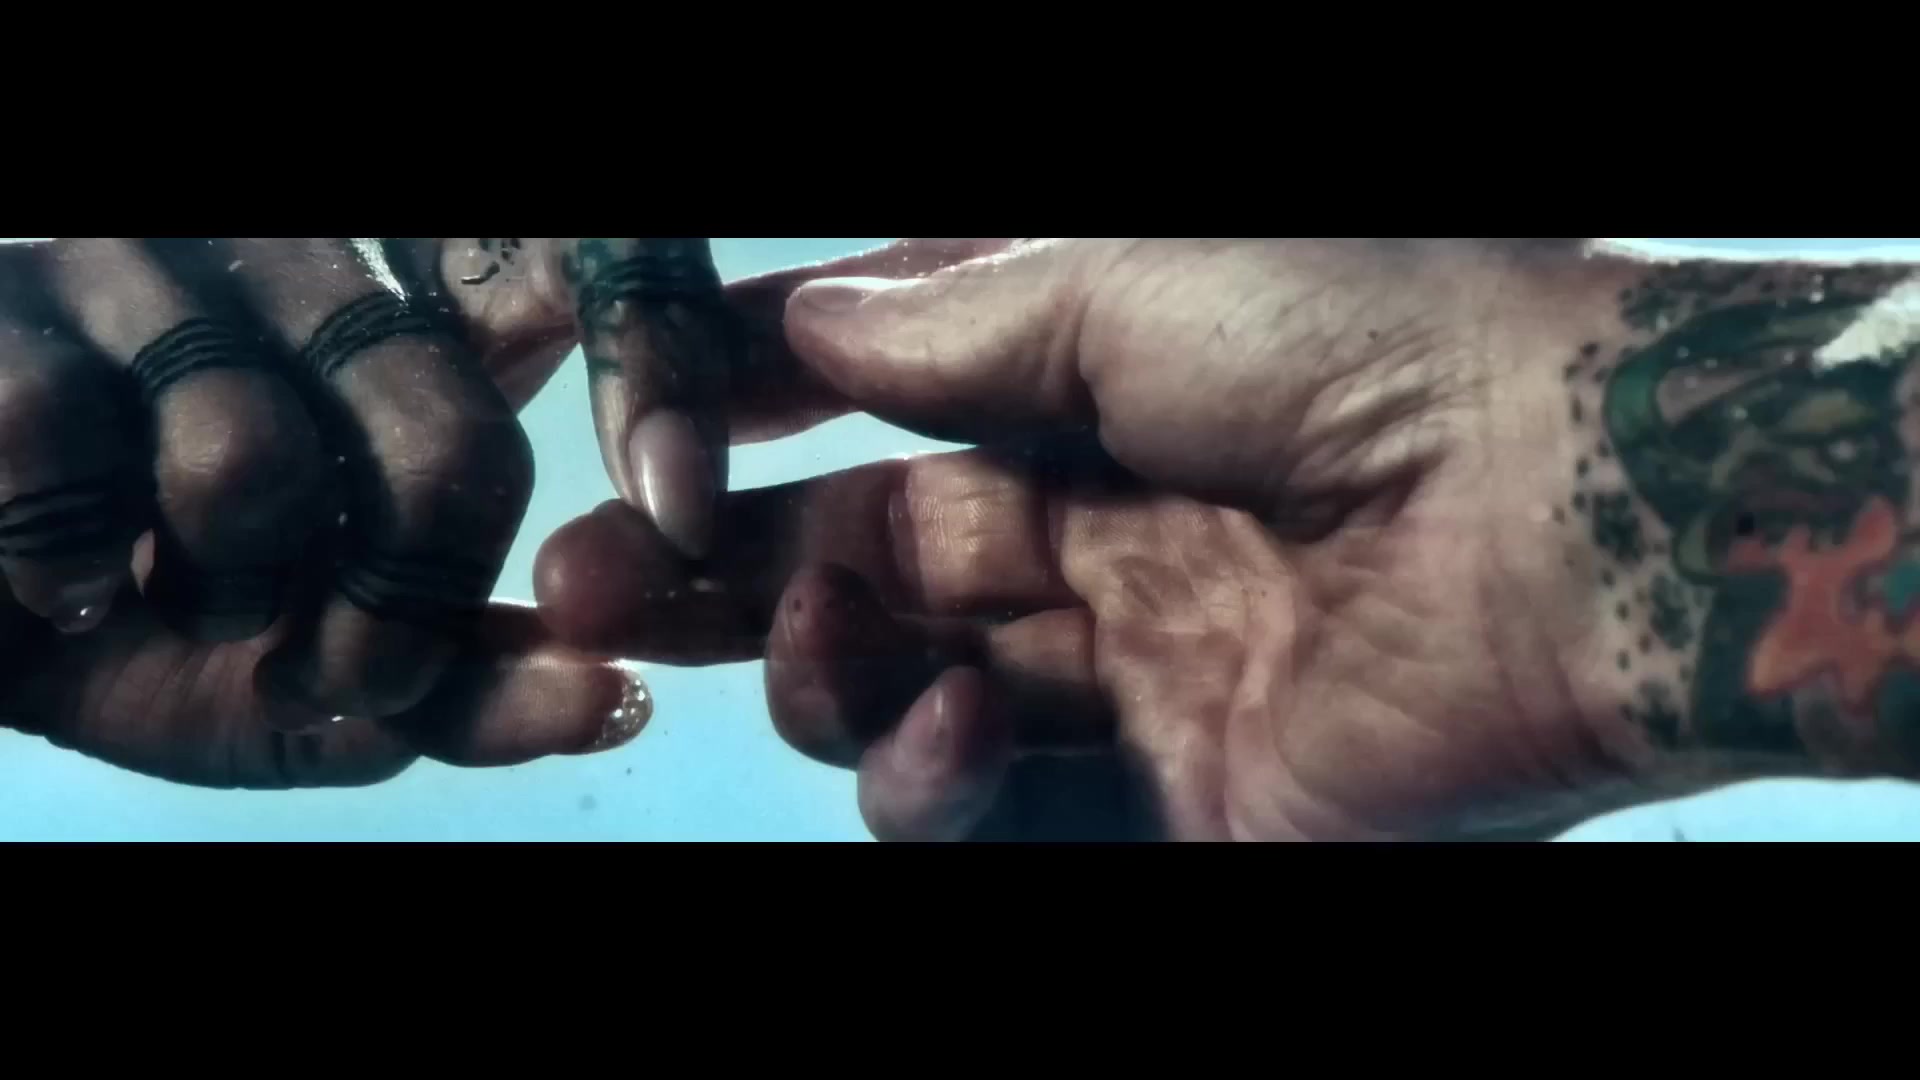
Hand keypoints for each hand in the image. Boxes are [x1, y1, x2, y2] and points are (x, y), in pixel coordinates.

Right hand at [0, 237, 868, 786]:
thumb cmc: (144, 636)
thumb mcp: (308, 689)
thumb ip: (455, 689)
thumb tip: (608, 701)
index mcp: (408, 331)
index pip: (591, 276)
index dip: (656, 371)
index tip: (683, 514)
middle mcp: (301, 260)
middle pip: (450, 436)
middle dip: (405, 606)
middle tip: (340, 666)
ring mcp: (151, 261)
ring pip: (256, 462)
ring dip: (221, 593)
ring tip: (172, 590)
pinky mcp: (4, 297)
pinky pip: (71, 451)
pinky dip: (68, 561)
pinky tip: (57, 569)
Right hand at [537, 238, 1709, 840]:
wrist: (1569, 523)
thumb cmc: (1364, 355)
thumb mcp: (1140, 282)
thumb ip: (960, 321)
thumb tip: (810, 319)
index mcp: (1097, 405)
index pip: (882, 422)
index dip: (752, 426)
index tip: (635, 432)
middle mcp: (1098, 537)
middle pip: (860, 567)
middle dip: (712, 576)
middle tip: (573, 581)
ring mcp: (1125, 675)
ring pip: (899, 698)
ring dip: (823, 676)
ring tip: (831, 643)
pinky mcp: (1161, 797)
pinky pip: (984, 808)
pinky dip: (928, 778)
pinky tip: (953, 721)